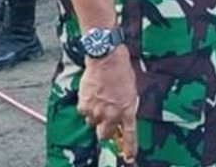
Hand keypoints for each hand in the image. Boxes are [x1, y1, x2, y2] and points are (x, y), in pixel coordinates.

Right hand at [77, 46, 138, 160]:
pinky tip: (92, 94)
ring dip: (95, 116)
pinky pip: (84, 112)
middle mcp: (112, 114)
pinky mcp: (84, 106)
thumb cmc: (121, 71)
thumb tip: (122, 115)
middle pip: (105, 135)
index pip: (129, 134)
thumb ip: (127, 106)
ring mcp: (97, 111)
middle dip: (105, 130)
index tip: (130, 158)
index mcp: (127, 110)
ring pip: (92, 123)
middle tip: (106, 120)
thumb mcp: (131, 90)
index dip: (129, 148)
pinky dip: (87, 106)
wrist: (106, 58)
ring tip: (99, 99)